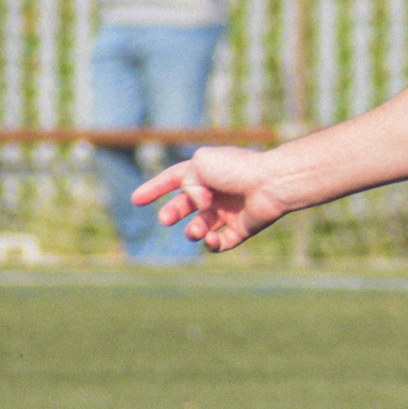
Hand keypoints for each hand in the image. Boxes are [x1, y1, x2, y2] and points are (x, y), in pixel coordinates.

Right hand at [136, 144, 284, 254]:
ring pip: (201, 226)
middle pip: (186, 205)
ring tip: (195, 230)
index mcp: (206, 170)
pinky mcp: (242, 229)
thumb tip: (196, 205)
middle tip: (166, 219)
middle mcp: (217, 191)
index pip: (174, 178)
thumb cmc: (237, 169)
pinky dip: (212, 244)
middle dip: (172, 213)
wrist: (272, 183)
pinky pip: (221, 242)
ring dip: (193, 230)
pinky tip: (211, 239)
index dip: (154, 188)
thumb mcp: (200, 165)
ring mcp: (229, 210)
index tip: (135, 200)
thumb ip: (187, 183)